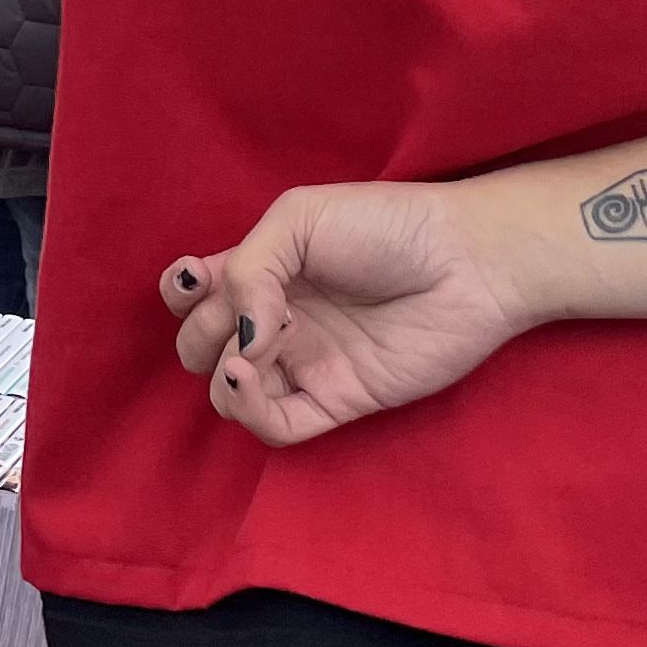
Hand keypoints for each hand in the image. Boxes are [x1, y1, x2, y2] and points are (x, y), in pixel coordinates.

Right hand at [160, 182, 544, 448]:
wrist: (465, 262)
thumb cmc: (386, 226)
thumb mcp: (298, 219)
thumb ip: (247, 269)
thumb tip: (237, 339)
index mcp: (265, 270)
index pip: (195, 294)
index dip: (181, 293)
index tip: (193, 281)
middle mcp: (277, 319)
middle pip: (202, 345)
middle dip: (201, 335)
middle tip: (239, 314)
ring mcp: (305, 363)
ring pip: (229, 393)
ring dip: (222, 373)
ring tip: (255, 347)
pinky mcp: (335, 401)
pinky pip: (274, 426)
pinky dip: (247, 409)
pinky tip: (247, 374)